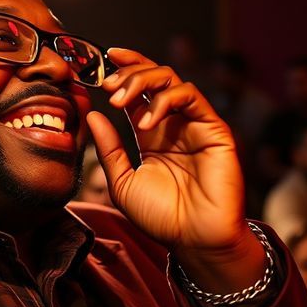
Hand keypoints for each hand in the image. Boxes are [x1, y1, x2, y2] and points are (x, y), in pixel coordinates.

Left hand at [87, 48, 264, 290]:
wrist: (194, 241)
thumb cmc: (160, 217)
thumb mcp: (122, 182)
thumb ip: (109, 149)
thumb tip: (92, 114)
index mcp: (152, 132)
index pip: (138, 90)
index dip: (122, 71)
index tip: (100, 65)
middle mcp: (174, 123)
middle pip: (154, 77)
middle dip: (128, 74)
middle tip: (106, 85)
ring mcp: (194, 124)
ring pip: (171, 80)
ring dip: (142, 81)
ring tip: (120, 100)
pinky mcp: (214, 129)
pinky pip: (191, 97)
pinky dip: (165, 101)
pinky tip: (146, 122)